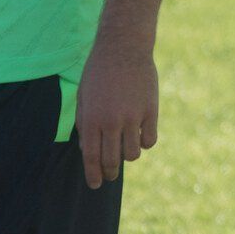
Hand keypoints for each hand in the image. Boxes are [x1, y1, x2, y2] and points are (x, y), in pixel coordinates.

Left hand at [76, 38, 157, 189]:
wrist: (123, 48)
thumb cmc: (99, 72)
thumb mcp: (84, 98)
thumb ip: (85, 126)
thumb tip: (89, 152)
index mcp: (92, 119)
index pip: (92, 158)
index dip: (93, 175)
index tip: (95, 185)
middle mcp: (111, 121)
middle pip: (112, 161)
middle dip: (109, 173)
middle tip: (109, 175)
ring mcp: (133, 117)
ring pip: (132, 154)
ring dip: (128, 156)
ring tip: (125, 149)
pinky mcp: (151, 110)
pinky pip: (150, 140)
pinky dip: (145, 143)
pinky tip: (140, 136)